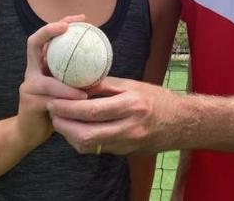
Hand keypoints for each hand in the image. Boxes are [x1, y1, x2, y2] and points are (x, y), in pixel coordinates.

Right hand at [16, 15, 87, 148]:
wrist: (31, 132)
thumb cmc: (55, 106)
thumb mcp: (67, 87)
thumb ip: (78, 75)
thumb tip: (104, 63)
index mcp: (40, 64)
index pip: (45, 37)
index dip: (59, 23)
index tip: (81, 18)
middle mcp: (31, 70)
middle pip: (34, 42)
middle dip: (50, 30)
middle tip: (69, 27)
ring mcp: (28, 86)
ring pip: (47, 78)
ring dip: (67, 79)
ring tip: (86, 77)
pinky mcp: (29, 102)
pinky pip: (51, 97)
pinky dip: (68, 96)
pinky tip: (82, 98)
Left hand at [47, 76, 183, 154]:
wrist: (181, 122)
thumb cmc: (158, 98)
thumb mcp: (134, 85)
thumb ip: (106, 85)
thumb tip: (80, 81)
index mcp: (131, 105)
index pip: (92, 110)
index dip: (68, 107)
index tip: (54, 99)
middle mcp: (129, 128)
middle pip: (86, 134)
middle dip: (64, 124)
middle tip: (52, 112)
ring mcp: (127, 143)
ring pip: (89, 146)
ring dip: (70, 135)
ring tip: (59, 120)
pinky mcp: (125, 152)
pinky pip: (97, 149)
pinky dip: (82, 140)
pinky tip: (76, 129)